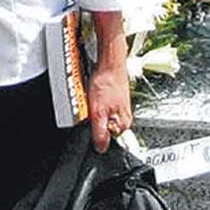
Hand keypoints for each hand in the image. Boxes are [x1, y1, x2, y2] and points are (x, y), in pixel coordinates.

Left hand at [87, 10, 131, 152]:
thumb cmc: (107, 82)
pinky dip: (93, 100)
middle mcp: (123, 116)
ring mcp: (118, 106)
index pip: (107, 139)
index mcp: (122, 124)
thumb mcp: (99, 111)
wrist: (110, 61)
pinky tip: (90, 93)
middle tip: (86, 107)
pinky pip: (100, 104)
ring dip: (91, 109)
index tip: (86, 123)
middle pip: (103, 126)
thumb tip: (101, 149)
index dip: (94, 132)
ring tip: (88, 97)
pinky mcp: (113, 96)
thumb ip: (100, 131)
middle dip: (91, 119)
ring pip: (100, 114)